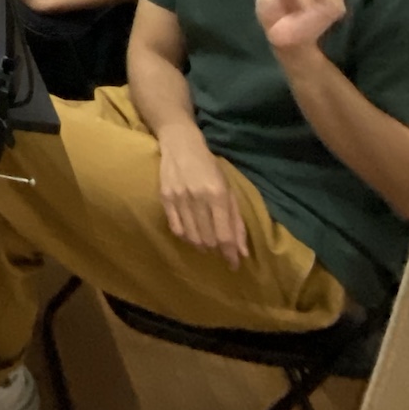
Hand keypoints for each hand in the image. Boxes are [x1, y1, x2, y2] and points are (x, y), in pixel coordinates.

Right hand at [157, 126, 248, 268]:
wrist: (180, 144)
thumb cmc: (209, 166)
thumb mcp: (229, 189)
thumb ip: (236, 220)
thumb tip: (243, 251)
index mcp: (218, 194)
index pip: (224, 235)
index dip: (230, 254)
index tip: (235, 265)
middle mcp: (198, 198)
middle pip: (208, 239)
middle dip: (217, 250)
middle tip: (221, 250)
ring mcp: (179, 198)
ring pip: (191, 237)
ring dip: (202, 245)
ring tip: (207, 243)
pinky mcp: (165, 198)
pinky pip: (176, 229)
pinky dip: (186, 237)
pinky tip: (192, 234)